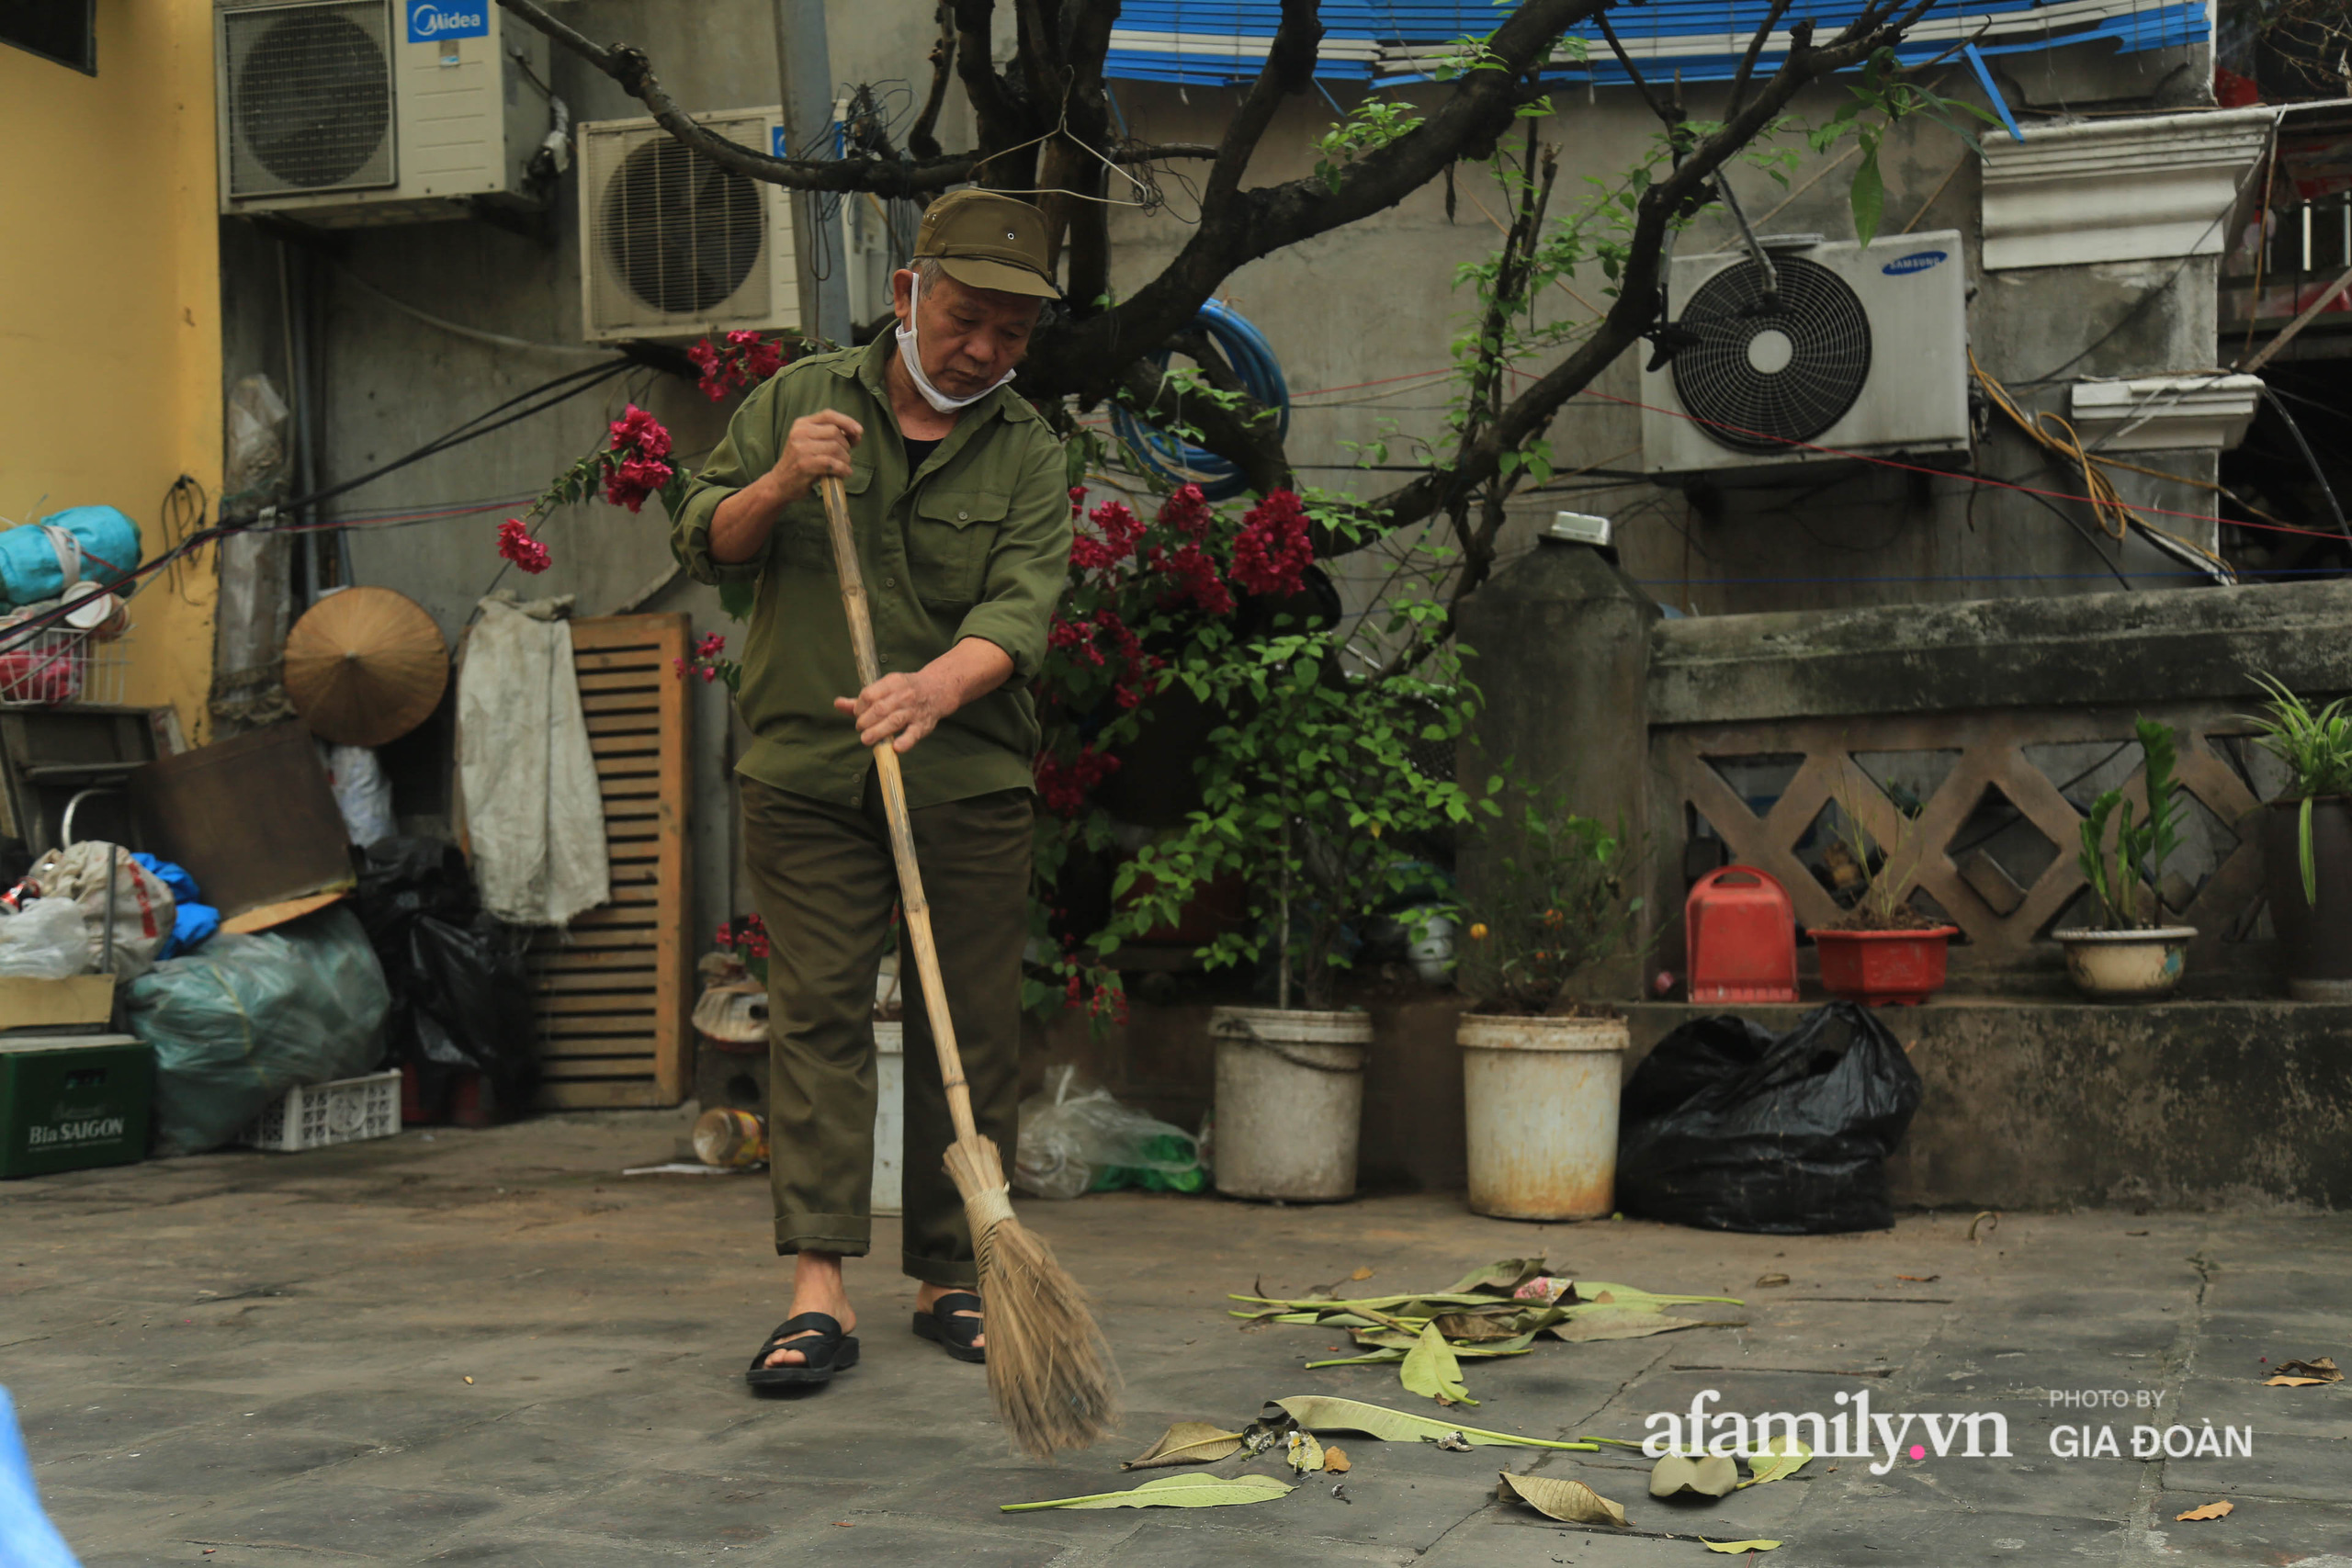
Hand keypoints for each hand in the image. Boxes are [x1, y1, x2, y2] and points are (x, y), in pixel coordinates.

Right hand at [772, 410, 862, 503]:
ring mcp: (801, 448)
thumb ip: (834, 437)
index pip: (828, 415)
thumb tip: (857, 434)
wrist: (781, 483)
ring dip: (845, 459)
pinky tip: (844, 473)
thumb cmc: (802, 463)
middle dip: (846, 446)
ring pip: (835, 447)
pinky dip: (843, 469)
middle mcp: (799, 432)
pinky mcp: (805, 464)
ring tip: (844, 467)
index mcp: (802, 424)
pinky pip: (832, 463)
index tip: (859, 431)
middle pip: (835, 432)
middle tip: (845, 458)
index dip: (847, 421)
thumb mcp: (813, 445)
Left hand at [833, 671, 950, 753]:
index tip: (858, 714)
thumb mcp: (885, 688)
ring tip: (866, 739)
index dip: (859, 707)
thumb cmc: (905, 690)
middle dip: (865, 721)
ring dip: (877, 732)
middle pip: (879, 709)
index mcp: (893, 683)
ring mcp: (914, 711)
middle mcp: (904, 696)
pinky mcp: (923, 725)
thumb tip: (838, 704)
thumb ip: (861, 699)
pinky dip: (905, 741)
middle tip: (861, 728)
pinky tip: (896, 748)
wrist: (938, 688)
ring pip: (894, 721)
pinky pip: (913, 734)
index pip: (869, 695)